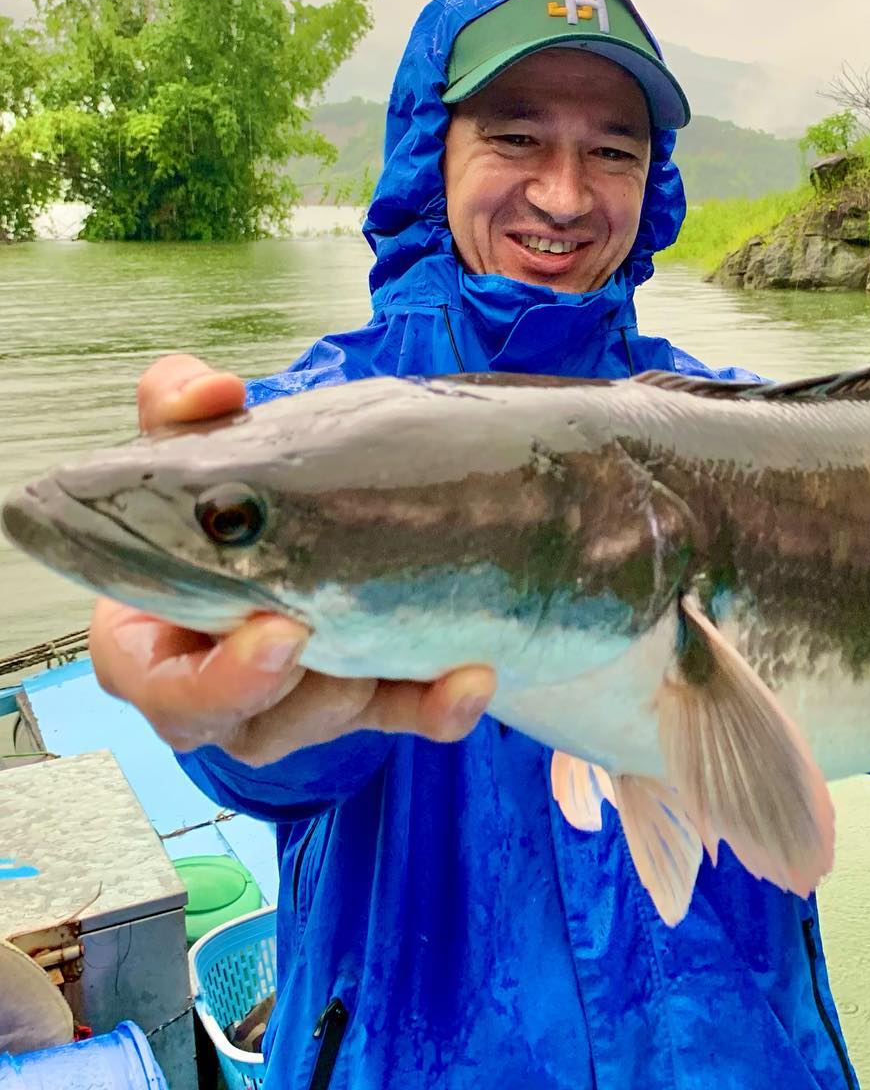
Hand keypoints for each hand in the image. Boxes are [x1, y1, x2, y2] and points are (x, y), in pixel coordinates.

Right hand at [88, 354, 495, 765]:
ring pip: (334, 719)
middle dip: (306, 687)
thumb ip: (177, 410)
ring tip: (412, 635)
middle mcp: (225, 694)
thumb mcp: (189, 448)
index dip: (216, 680)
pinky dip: (439, 706)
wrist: (294, 513)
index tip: (278, 629)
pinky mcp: (369, 701)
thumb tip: (210, 390)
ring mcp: (302, 704)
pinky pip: (404, 716)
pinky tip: (473, 678)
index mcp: (154, 647)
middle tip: (340, 633)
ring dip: (372, 682)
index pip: (166, 693)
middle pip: (256, 721)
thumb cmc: (220, 501)